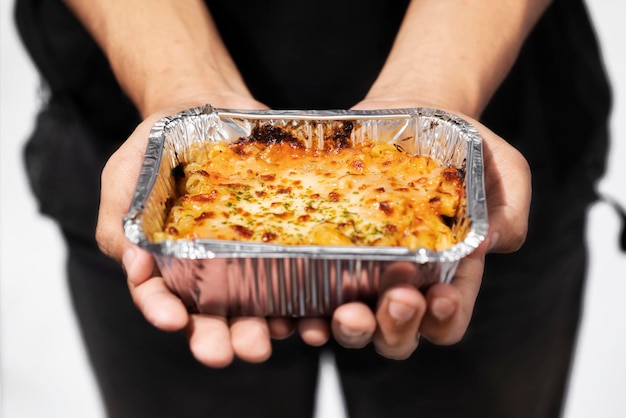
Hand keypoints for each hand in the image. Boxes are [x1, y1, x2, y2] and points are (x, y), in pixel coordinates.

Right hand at [96, 94, 300, 366]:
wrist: (206, 108)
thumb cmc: (157, 148)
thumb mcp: (123, 177)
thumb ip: (120, 221)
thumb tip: (135, 267)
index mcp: (165, 261)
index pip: (159, 296)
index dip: (163, 311)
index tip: (173, 320)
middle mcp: (207, 267)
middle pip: (212, 314)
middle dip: (220, 336)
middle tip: (231, 352)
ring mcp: (246, 254)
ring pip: (255, 302)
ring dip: (263, 326)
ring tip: (271, 337)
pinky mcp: (280, 237)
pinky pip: (294, 270)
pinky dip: (303, 296)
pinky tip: (311, 311)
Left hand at [319, 98, 531, 358]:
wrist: (413, 112)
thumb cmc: (462, 147)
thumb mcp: (504, 169)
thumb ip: (511, 208)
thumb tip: (489, 244)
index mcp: (449, 271)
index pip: (447, 317)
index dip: (444, 317)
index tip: (439, 296)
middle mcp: (404, 280)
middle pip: (399, 333)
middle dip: (397, 328)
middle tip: (396, 297)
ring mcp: (363, 269)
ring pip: (357, 324)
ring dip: (352, 327)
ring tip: (347, 310)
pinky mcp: (329, 252)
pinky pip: (313, 296)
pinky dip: (308, 315)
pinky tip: (304, 315)